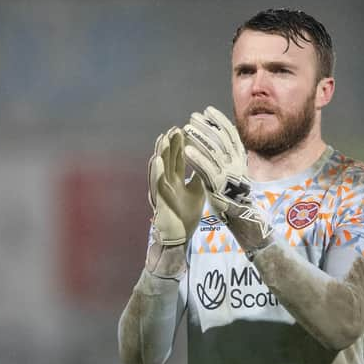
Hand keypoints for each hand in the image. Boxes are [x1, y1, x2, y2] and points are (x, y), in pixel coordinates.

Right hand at [148, 126, 204, 245]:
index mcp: (175, 179)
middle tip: (174, 128)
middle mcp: (166, 181)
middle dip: (170, 144)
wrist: (180, 235)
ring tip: (163, 137)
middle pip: (168, 159)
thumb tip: (208, 161)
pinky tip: (157, 159)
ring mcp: (160, 189)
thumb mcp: (197, 191)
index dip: (179, 145)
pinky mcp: (158, 199)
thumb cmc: (186, 214)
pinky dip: (156, 171)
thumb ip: (199, 176)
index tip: (183, 129)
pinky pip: (156, 183)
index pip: (177, 158)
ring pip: (159, 168)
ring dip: (161, 153)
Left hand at [183, 106, 272, 256]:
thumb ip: (229, 154)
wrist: (241, 214)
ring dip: (199, 137)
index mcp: (240, 157)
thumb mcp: (235, 168)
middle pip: (220, 139)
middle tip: (192, 116)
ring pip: (212, 151)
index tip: (208, 110)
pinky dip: (197, 158)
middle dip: (206, 125)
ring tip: (186, 128)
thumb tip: (219, 135)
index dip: (219, 120)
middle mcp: (235, 163)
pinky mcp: (218, 185)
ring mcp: (227, 173)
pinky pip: (206, 168)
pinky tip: (186, 149)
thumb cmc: (234, 191)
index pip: (230, 133)